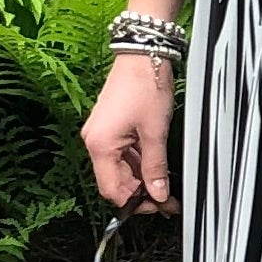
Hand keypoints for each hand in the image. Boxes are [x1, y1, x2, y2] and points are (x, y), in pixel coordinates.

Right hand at [82, 53, 177, 214]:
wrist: (142, 55)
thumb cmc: (145, 86)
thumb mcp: (155, 132)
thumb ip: (156, 166)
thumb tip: (158, 193)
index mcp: (100, 145)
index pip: (112, 189)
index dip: (135, 203)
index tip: (158, 207)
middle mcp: (95, 141)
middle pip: (115, 180)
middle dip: (141, 192)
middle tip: (167, 201)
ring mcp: (102, 133)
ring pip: (121, 167)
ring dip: (142, 178)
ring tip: (167, 187)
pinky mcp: (111, 126)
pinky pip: (123, 153)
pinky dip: (140, 162)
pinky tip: (157, 168)